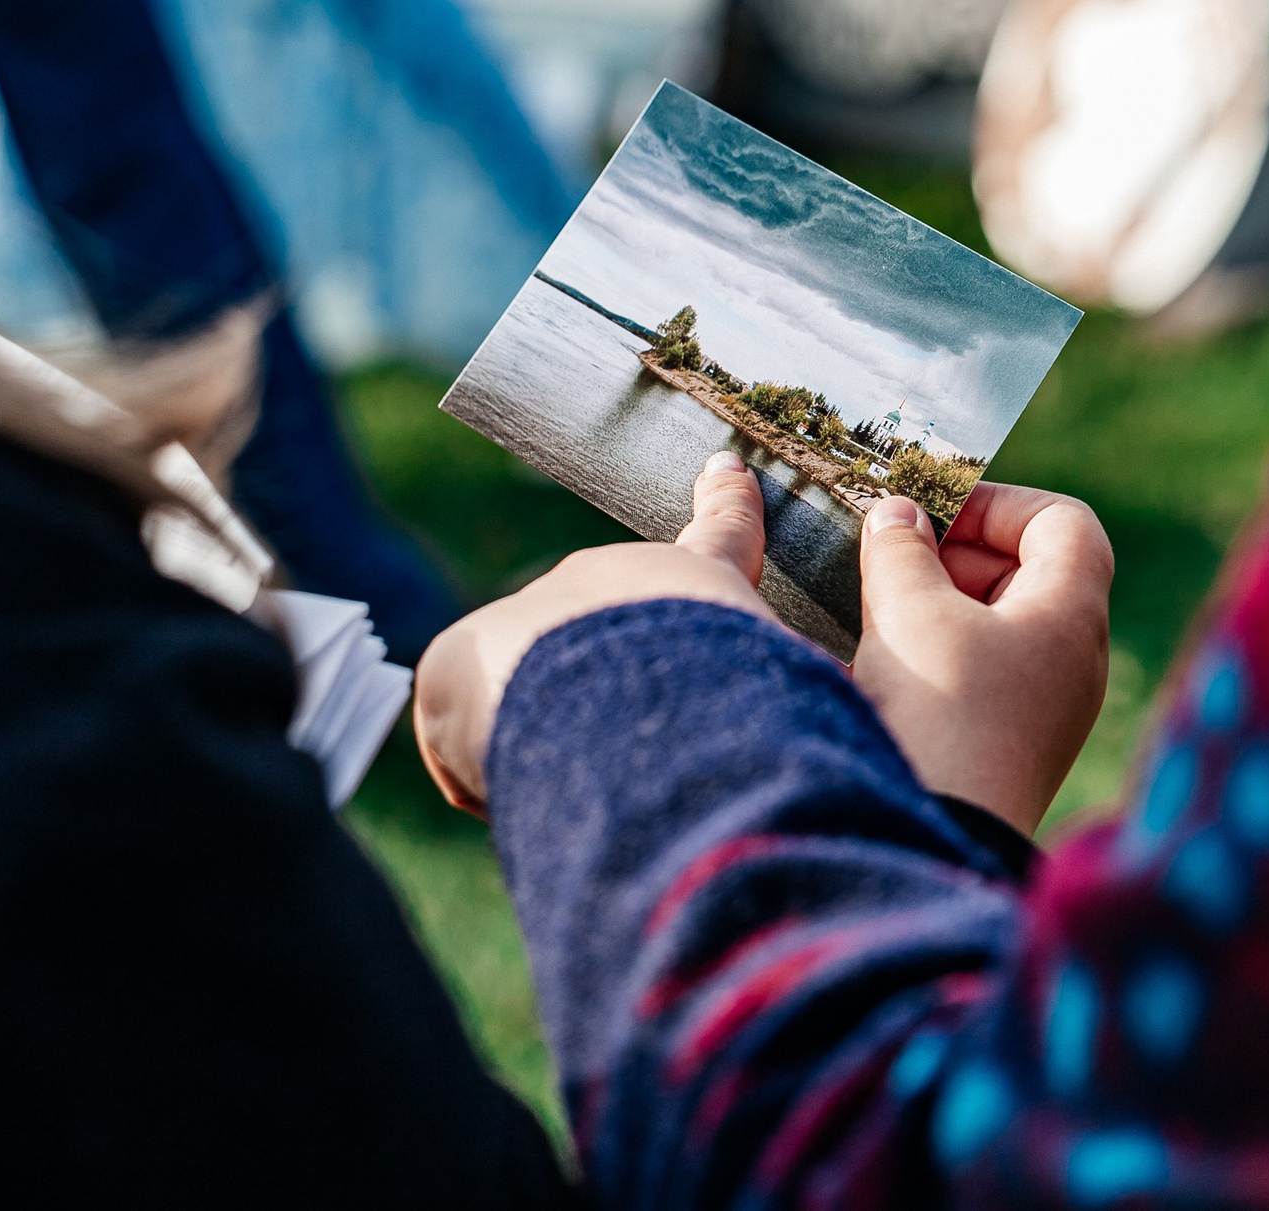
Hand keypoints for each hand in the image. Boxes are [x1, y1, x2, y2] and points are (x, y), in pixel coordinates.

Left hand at [413, 453, 773, 815]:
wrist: (617, 701)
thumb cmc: (725, 699)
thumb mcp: (780, 693)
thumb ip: (774, 699)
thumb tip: (814, 749)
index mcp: (696, 580)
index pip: (721, 534)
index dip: (729, 505)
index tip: (726, 469)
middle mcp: (607, 582)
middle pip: (608, 641)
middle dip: (614, 694)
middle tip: (638, 758)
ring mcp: (526, 615)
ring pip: (536, 696)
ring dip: (556, 743)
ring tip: (583, 789)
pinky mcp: (454, 663)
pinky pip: (473, 742)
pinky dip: (495, 779)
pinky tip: (524, 800)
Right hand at [854, 485, 1112, 835]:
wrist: (939, 843)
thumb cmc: (938, 718)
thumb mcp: (907, 612)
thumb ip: (899, 549)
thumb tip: (896, 516)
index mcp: (1071, 614)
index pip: (1062, 522)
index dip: (997, 503)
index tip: (931, 514)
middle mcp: (1075, 660)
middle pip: (1031, 571)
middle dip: (956, 554)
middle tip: (892, 559)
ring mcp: (1048, 709)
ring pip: (1001, 625)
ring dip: (939, 605)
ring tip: (879, 611)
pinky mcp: (1012, 747)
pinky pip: (985, 673)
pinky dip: (938, 652)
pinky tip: (885, 666)